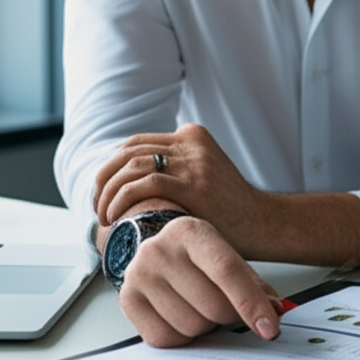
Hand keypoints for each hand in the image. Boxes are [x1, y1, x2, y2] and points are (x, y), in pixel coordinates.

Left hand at [94, 124, 265, 249]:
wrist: (263, 224)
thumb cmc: (230, 209)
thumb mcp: (204, 173)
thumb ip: (176, 167)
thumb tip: (129, 182)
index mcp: (191, 135)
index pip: (135, 143)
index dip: (111, 168)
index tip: (101, 192)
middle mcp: (190, 142)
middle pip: (128, 151)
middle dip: (103, 179)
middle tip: (96, 206)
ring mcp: (193, 161)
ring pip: (130, 166)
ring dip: (108, 192)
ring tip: (103, 216)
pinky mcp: (193, 183)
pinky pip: (143, 184)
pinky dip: (121, 199)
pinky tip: (115, 216)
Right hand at [118, 214, 281, 347]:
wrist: (152, 246)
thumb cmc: (195, 255)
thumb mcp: (226, 256)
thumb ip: (255, 284)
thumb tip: (277, 310)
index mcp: (191, 231)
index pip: (227, 270)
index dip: (251, 303)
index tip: (269, 328)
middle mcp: (160, 249)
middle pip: (212, 306)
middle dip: (228, 315)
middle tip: (225, 305)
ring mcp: (139, 274)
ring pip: (191, 326)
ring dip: (204, 326)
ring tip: (198, 305)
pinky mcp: (127, 299)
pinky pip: (165, 338)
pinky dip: (181, 337)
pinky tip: (180, 314)